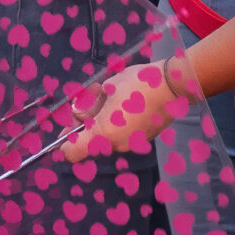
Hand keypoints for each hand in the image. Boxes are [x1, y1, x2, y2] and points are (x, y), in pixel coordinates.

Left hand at [60, 56, 194, 158]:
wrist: (172, 86)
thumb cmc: (138, 84)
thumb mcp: (107, 88)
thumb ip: (89, 107)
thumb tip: (78, 115)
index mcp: (105, 133)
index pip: (72, 151)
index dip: (63, 142)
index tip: (61, 131)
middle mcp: (117, 144)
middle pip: (89, 141)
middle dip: (83, 124)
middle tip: (83, 104)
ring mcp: (132, 144)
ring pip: (106, 136)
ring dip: (101, 120)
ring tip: (106, 96)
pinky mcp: (143, 140)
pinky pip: (121, 134)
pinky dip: (117, 122)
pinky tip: (121, 104)